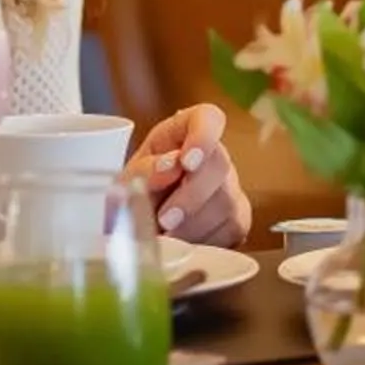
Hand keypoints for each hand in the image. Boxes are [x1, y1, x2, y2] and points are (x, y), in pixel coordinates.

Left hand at [128, 105, 249, 246]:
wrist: (138, 229)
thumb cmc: (134, 195)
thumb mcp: (127, 179)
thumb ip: (144, 170)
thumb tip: (170, 165)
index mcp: (184, 133)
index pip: (209, 119)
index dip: (204, 136)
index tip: (186, 161)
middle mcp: (213, 157)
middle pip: (219, 164)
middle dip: (192, 195)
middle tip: (165, 219)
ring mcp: (230, 189)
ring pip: (227, 202)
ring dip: (194, 225)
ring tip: (167, 236)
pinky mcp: (237, 221)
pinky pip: (231, 232)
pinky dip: (204, 241)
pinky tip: (184, 245)